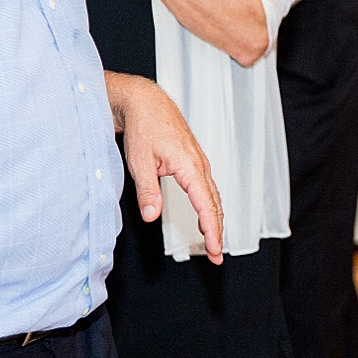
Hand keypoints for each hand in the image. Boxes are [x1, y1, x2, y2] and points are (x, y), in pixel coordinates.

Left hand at [110, 74, 224, 263]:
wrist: (146, 102)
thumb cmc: (144, 127)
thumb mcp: (139, 162)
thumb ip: (147, 191)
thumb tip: (151, 216)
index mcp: (189, 166)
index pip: (206, 205)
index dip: (212, 230)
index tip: (215, 249)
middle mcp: (199, 164)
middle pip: (215, 203)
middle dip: (218, 231)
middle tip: (217, 255)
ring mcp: (198, 161)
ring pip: (213, 195)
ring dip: (215, 219)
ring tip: (213, 241)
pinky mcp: (193, 160)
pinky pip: (207, 186)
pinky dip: (210, 204)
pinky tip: (206, 214)